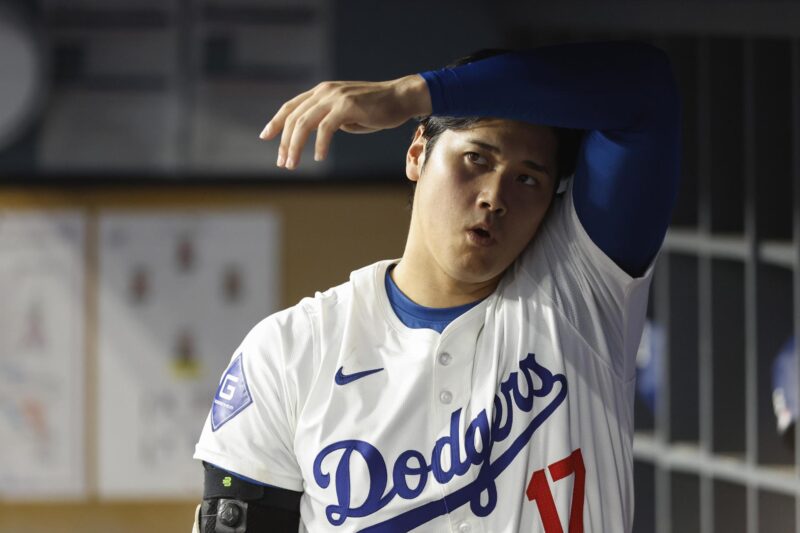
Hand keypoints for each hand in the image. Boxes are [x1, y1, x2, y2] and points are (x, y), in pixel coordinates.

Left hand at [259, 74, 431, 169]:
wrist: (400, 99)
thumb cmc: (375, 109)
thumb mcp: (345, 113)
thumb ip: (327, 119)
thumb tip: (313, 134)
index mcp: (321, 92)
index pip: (291, 107)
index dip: (276, 122)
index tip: (265, 137)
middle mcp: (324, 91)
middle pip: (294, 118)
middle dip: (285, 143)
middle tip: (283, 163)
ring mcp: (335, 97)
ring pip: (304, 123)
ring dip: (296, 146)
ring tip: (292, 165)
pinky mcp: (347, 106)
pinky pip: (326, 128)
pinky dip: (319, 144)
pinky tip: (318, 157)